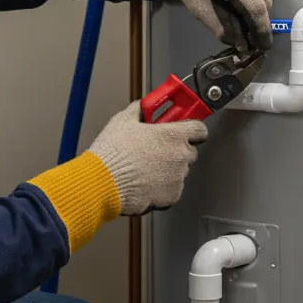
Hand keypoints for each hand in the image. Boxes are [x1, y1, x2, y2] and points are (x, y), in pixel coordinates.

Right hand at [88, 101, 207, 215]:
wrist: (103, 182)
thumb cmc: (113, 151)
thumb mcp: (122, 120)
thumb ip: (138, 110)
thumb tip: (142, 106)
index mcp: (173, 135)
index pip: (199, 130)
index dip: (191, 130)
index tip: (184, 130)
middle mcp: (181, 156)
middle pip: (190, 151)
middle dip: (177, 150)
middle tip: (157, 150)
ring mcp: (178, 178)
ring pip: (180, 171)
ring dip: (169, 170)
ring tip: (145, 170)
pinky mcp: (172, 196)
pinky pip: (173, 190)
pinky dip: (163, 188)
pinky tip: (145, 183)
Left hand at [171, 0, 273, 51]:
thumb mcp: (198, 5)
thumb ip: (214, 23)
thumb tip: (228, 40)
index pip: (257, 8)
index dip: (262, 29)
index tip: (264, 44)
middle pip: (266, 0)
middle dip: (262, 19)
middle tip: (254, 32)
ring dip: (263, 4)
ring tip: (251, 15)